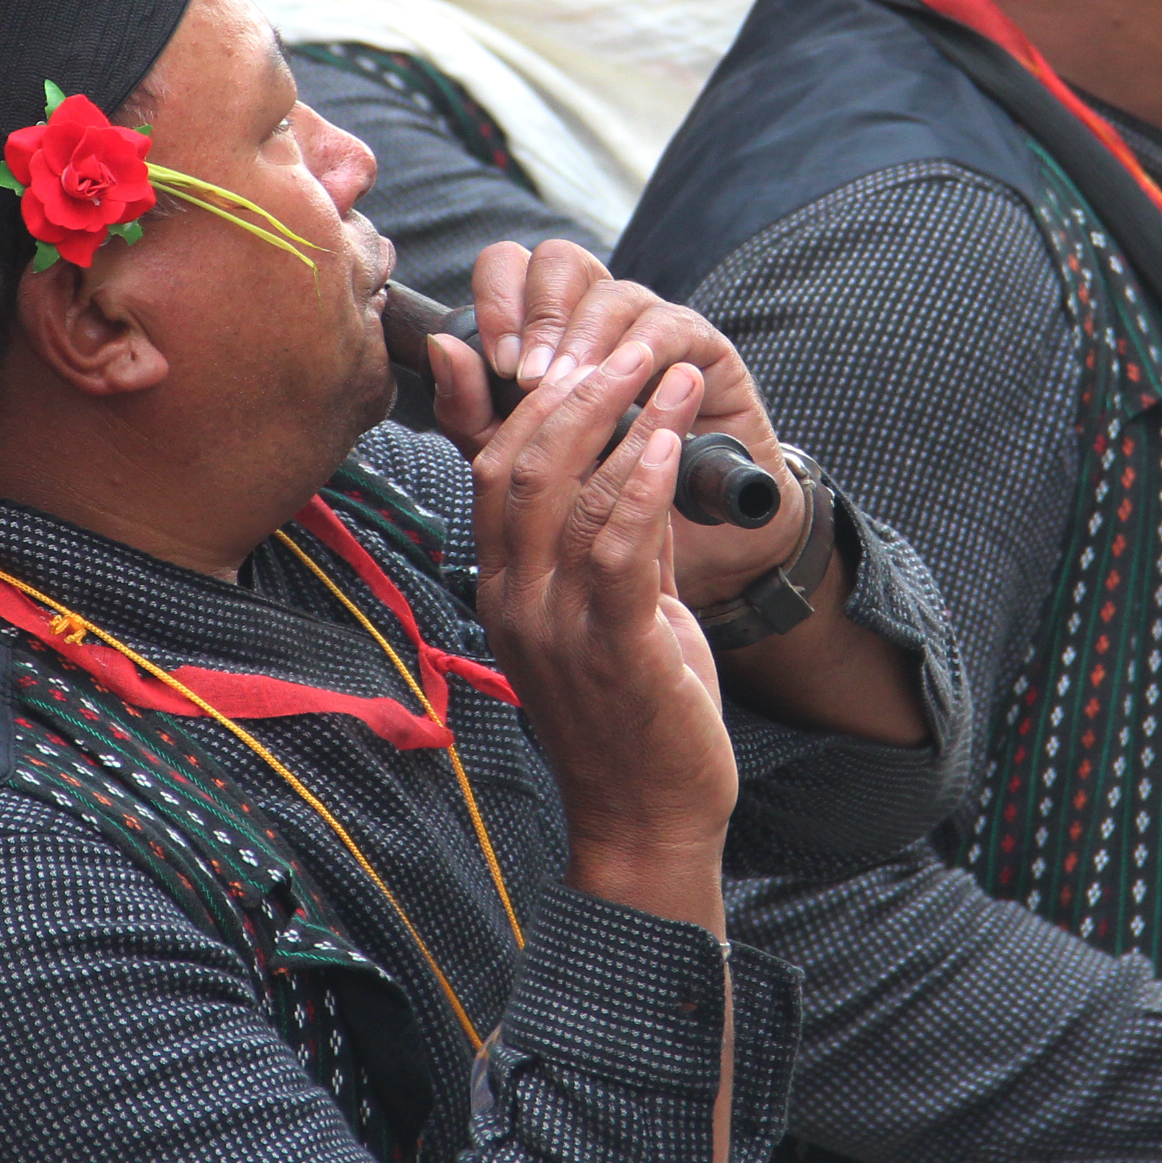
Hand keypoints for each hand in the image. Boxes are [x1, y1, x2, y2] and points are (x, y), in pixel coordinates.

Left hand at [436, 240, 805, 607]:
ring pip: (610, 289)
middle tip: (530, 376)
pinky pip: (670, 325)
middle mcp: (597, 318)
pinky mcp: (702, 349)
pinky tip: (632, 383)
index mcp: (546, 330)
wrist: (682, 547)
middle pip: (558, 260)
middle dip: (537, 312)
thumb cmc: (596, 503)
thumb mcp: (516, 464)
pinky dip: (645, 350)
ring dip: (585, 337)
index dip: (497, 300)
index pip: (509, 269)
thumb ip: (472, 411)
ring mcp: (651, 327)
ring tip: (573, 385)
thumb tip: (440, 345)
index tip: (498, 364)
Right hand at [464, 326, 739, 927]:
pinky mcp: (615, 648)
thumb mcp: (608, 601)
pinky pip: (616, 549)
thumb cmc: (631, 707)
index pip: (492, 465)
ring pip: (567, 495)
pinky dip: (641, 483)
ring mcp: (558, 627)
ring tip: (668, 373)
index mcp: (504, 585)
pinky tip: (669, 441)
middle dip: (574, 391)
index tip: (577, 346)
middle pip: (520, 465)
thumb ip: (607, 523)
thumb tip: (623, 439)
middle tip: (627, 343)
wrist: (647, 818)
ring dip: (623, 420)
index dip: (528, 396)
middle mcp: (516, 599)